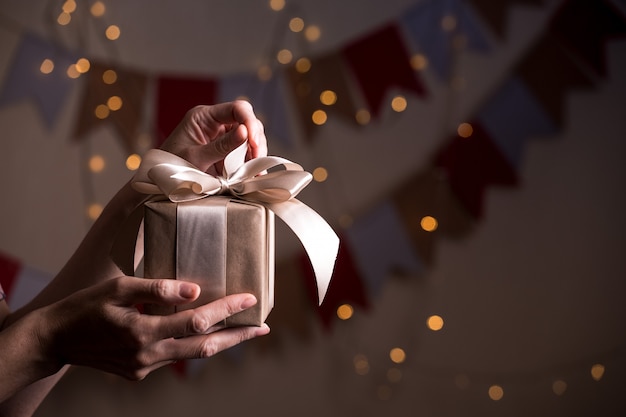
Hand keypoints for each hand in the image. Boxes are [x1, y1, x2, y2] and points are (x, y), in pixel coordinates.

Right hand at [37, 276, 269, 380]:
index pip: (197, 322)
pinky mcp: (139, 372)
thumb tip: (195, 290)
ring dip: (219, 342)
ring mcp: (144, 368)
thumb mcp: (119, 288)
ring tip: (244, 330)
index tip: (250, 299)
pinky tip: (206, 333)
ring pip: (192, 356)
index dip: (227, 310)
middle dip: (237, 337)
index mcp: (143, 332)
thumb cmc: (85, 307)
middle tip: (263, 328)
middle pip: (204, 348)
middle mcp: (147, 355)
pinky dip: (194, 344)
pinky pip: (174, 357)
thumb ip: (158, 289)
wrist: (54, 340)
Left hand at [160, 101, 267, 175]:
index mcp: (204, 117)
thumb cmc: (171, 167)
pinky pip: (246, 153)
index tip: (253, 141)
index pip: (236, 109)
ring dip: (256, 153)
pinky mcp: (228, 153)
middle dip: (256, 139)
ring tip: (256, 171)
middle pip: (247, 122)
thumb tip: (245, 132)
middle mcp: (216, 124)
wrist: (161, 183)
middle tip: (258, 158)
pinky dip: (253, 163)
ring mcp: (223, 138)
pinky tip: (255, 174)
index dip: (249, 122)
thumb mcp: (196, 157)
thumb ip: (221, 146)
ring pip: (250, 138)